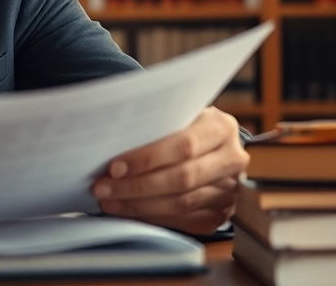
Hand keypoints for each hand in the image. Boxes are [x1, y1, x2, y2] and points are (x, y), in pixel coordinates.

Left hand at [91, 107, 247, 234]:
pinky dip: (153, 218)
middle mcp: (232, 159)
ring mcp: (230, 189)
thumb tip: (111, 142)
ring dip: (139, 205)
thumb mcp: (178, 114)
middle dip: (136, 186)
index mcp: (221, 127)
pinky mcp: (223, 213)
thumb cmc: (187, 125)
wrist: (216, 144)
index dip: (147, 158)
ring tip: (109, 202)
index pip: (183, 146)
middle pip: (182, 179)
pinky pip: (184, 220)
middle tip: (103, 188)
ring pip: (181, 204)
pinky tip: (129, 212)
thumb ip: (157, 125)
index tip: (114, 167)